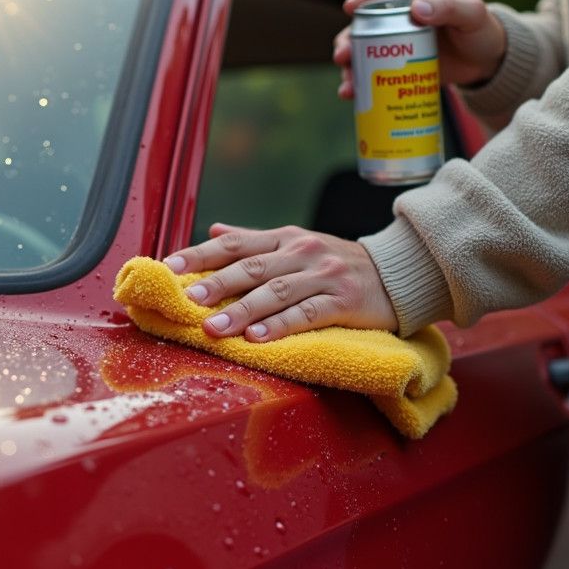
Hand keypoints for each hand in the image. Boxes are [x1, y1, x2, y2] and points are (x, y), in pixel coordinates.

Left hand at [164, 223, 397, 340]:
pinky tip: (257, 338)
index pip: (235, 244)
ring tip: (215, 327)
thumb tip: (213, 230)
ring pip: (277, 292)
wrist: (398, 273)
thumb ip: (254, 241)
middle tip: (189, 300)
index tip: (170, 267)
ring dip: (243, 311)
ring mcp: (324, 276)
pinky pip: (307, 315)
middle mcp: (302, 252)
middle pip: (252, 268)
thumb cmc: (337, 264)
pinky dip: (280, 326)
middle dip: (217, 284)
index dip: (201, 254)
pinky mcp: (344, 302)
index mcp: (285, 238)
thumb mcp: (297, 244)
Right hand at [333, 0, 506, 98]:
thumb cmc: (483, 31)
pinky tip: (352, 93)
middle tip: (343, 55)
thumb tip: (416, 9)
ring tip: (348, 82)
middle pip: (368, 18)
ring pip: (364, 43)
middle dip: (350, 38)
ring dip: (351, 62)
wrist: (486, 62)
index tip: (350, 8)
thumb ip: (449, 8)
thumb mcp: (472, 16)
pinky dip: (362, 79)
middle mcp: (404, 4)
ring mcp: (397, 31)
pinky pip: (373, 64)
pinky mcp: (396, 55)